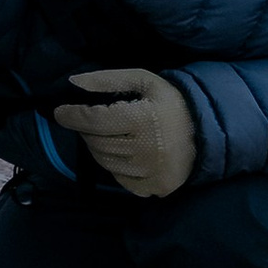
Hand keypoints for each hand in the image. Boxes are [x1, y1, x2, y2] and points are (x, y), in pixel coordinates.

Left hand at [55, 67, 197, 199]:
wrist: (205, 132)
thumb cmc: (170, 103)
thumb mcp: (144, 81)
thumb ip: (107, 80)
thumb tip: (74, 82)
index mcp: (141, 120)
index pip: (93, 121)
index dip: (72, 116)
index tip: (61, 112)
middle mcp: (145, 150)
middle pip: (96, 143)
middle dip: (87, 130)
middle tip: (92, 122)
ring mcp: (150, 173)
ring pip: (104, 162)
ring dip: (98, 147)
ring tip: (109, 135)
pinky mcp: (154, 188)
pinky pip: (120, 178)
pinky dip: (116, 165)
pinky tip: (126, 152)